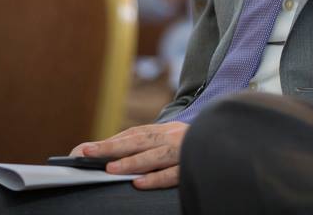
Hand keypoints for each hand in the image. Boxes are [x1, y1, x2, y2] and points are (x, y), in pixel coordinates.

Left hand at [70, 121, 187, 188]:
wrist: (228, 141)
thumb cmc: (193, 147)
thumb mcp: (171, 141)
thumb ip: (147, 147)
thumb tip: (111, 155)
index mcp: (166, 130)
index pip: (134, 134)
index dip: (109, 141)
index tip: (83, 150)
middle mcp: (173, 136)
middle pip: (140, 140)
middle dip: (112, 147)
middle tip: (87, 153)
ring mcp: (183, 150)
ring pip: (155, 155)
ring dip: (132, 161)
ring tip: (110, 169)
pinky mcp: (193, 165)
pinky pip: (173, 173)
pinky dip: (156, 178)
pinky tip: (139, 183)